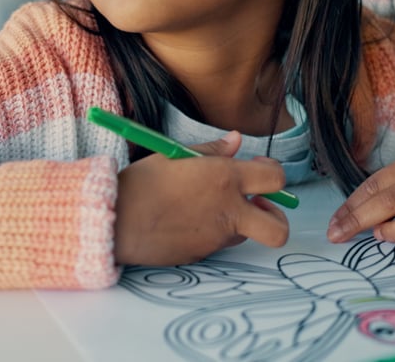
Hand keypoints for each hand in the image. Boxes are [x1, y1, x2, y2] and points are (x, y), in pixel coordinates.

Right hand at [114, 131, 290, 265]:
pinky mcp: (202, 254)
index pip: (275, 178)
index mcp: (225, 179)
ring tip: (203, 206)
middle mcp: (228, 211)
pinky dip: (208, 231)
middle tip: (258, 205)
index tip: (257, 168)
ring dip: (236, 221)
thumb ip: (211, 150)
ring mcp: (217, 238)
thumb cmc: (142, 183)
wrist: (116, 221)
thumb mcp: (175, 155)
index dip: (272, 173)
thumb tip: (236, 141)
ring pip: (244, 233)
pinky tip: (182, 220)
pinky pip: (215, 242)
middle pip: (278, 227)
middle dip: (277, 218)